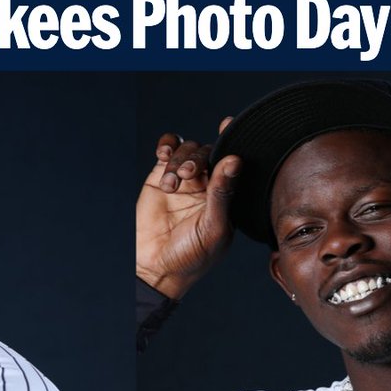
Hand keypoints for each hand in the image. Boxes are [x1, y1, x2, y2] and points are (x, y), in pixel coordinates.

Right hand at [136, 128, 239, 298]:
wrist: (156, 266)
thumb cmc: (192, 255)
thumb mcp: (213, 227)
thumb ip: (222, 193)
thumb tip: (234, 160)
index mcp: (228, 194)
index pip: (234, 161)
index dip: (234, 139)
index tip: (229, 123)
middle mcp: (208, 183)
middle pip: (208, 151)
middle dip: (198, 158)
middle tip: (189, 175)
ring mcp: (185, 179)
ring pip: (187, 149)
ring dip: (179, 160)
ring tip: (171, 185)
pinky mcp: (160, 176)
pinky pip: (168, 150)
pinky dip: (167, 145)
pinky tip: (163, 156)